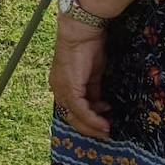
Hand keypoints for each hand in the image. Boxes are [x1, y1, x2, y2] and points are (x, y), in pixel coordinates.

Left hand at [49, 19, 110, 139]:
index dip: (87, 117)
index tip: (103, 120)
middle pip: (70, 117)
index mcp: (62, 84)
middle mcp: (58, 89)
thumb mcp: (92, 74)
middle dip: (89, 127)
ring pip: (74, 117)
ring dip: (92, 126)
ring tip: (107, 130)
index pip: (72, 108)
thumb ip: (93, 89)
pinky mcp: (69, 88)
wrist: (82, 32)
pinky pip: (80, 110)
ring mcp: (62, 89)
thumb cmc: (88, 47)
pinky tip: (103, 123)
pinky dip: (92, 119)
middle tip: (105, 132)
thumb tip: (99, 103)